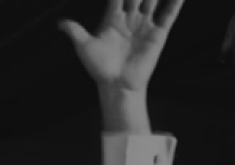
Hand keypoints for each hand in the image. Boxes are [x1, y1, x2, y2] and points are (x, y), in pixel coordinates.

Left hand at [59, 0, 184, 93]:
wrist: (117, 85)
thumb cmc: (99, 68)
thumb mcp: (84, 47)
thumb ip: (75, 31)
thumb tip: (59, 23)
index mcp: (112, 18)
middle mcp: (130, 19)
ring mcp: (144, 25)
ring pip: (152, 1)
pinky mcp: (158, 34)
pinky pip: (168, 15)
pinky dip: (175, 4)